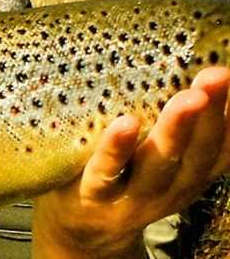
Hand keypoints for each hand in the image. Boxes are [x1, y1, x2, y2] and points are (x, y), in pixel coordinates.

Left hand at [32, 66, 229, 258]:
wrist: (78, 232)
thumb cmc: (119, 175)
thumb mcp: (157, 156)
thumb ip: (173, 125)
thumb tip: (189, 61)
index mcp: (190, 172)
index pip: (222, 145)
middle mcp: (171, 186)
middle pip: (198, 150)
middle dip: (211, 112)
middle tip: (218, 75)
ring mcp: (133, 195)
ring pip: (159, 162)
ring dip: (176, 130)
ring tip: (188, 98)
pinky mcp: (92, 196)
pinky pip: (106, 173)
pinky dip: (117, 149)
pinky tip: (125, 124)